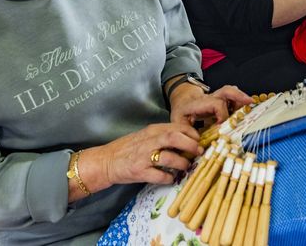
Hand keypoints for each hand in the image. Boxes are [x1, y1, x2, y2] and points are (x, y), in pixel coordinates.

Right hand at [87, 122, 202, 189]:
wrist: (106, 161)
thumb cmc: (129, 148)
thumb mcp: (146, 136)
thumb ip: (163, 136)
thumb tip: (188, 140)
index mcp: (152, 131)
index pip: (176, 127)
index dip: (191, 133)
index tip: (199, 140)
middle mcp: (149, 141)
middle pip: (174, 138)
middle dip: (190, 145)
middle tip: (198, 152)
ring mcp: (143, 157)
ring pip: (169, 157)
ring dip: (182, 163)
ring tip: (186, 166)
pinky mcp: (139, 172)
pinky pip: (159, 175)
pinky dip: (169, 178)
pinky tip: (171, 178)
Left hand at [169, 84, 252, 126]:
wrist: (182, 101)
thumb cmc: (181, 113)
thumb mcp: (178, 123)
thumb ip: (186, 133)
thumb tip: (198, 142)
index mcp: (199, 104)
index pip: (215, 104)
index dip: (222, 115)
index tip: (222, 127)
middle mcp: (209, 98)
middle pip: (225, 91)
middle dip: (238, 96)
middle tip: (249, 103)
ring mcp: (216, 97)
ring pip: (230, 92)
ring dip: (241, 98)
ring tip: (250, 105)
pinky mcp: (221, 100)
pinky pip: (232, 96)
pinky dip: (240, 101)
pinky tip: (244, 108)